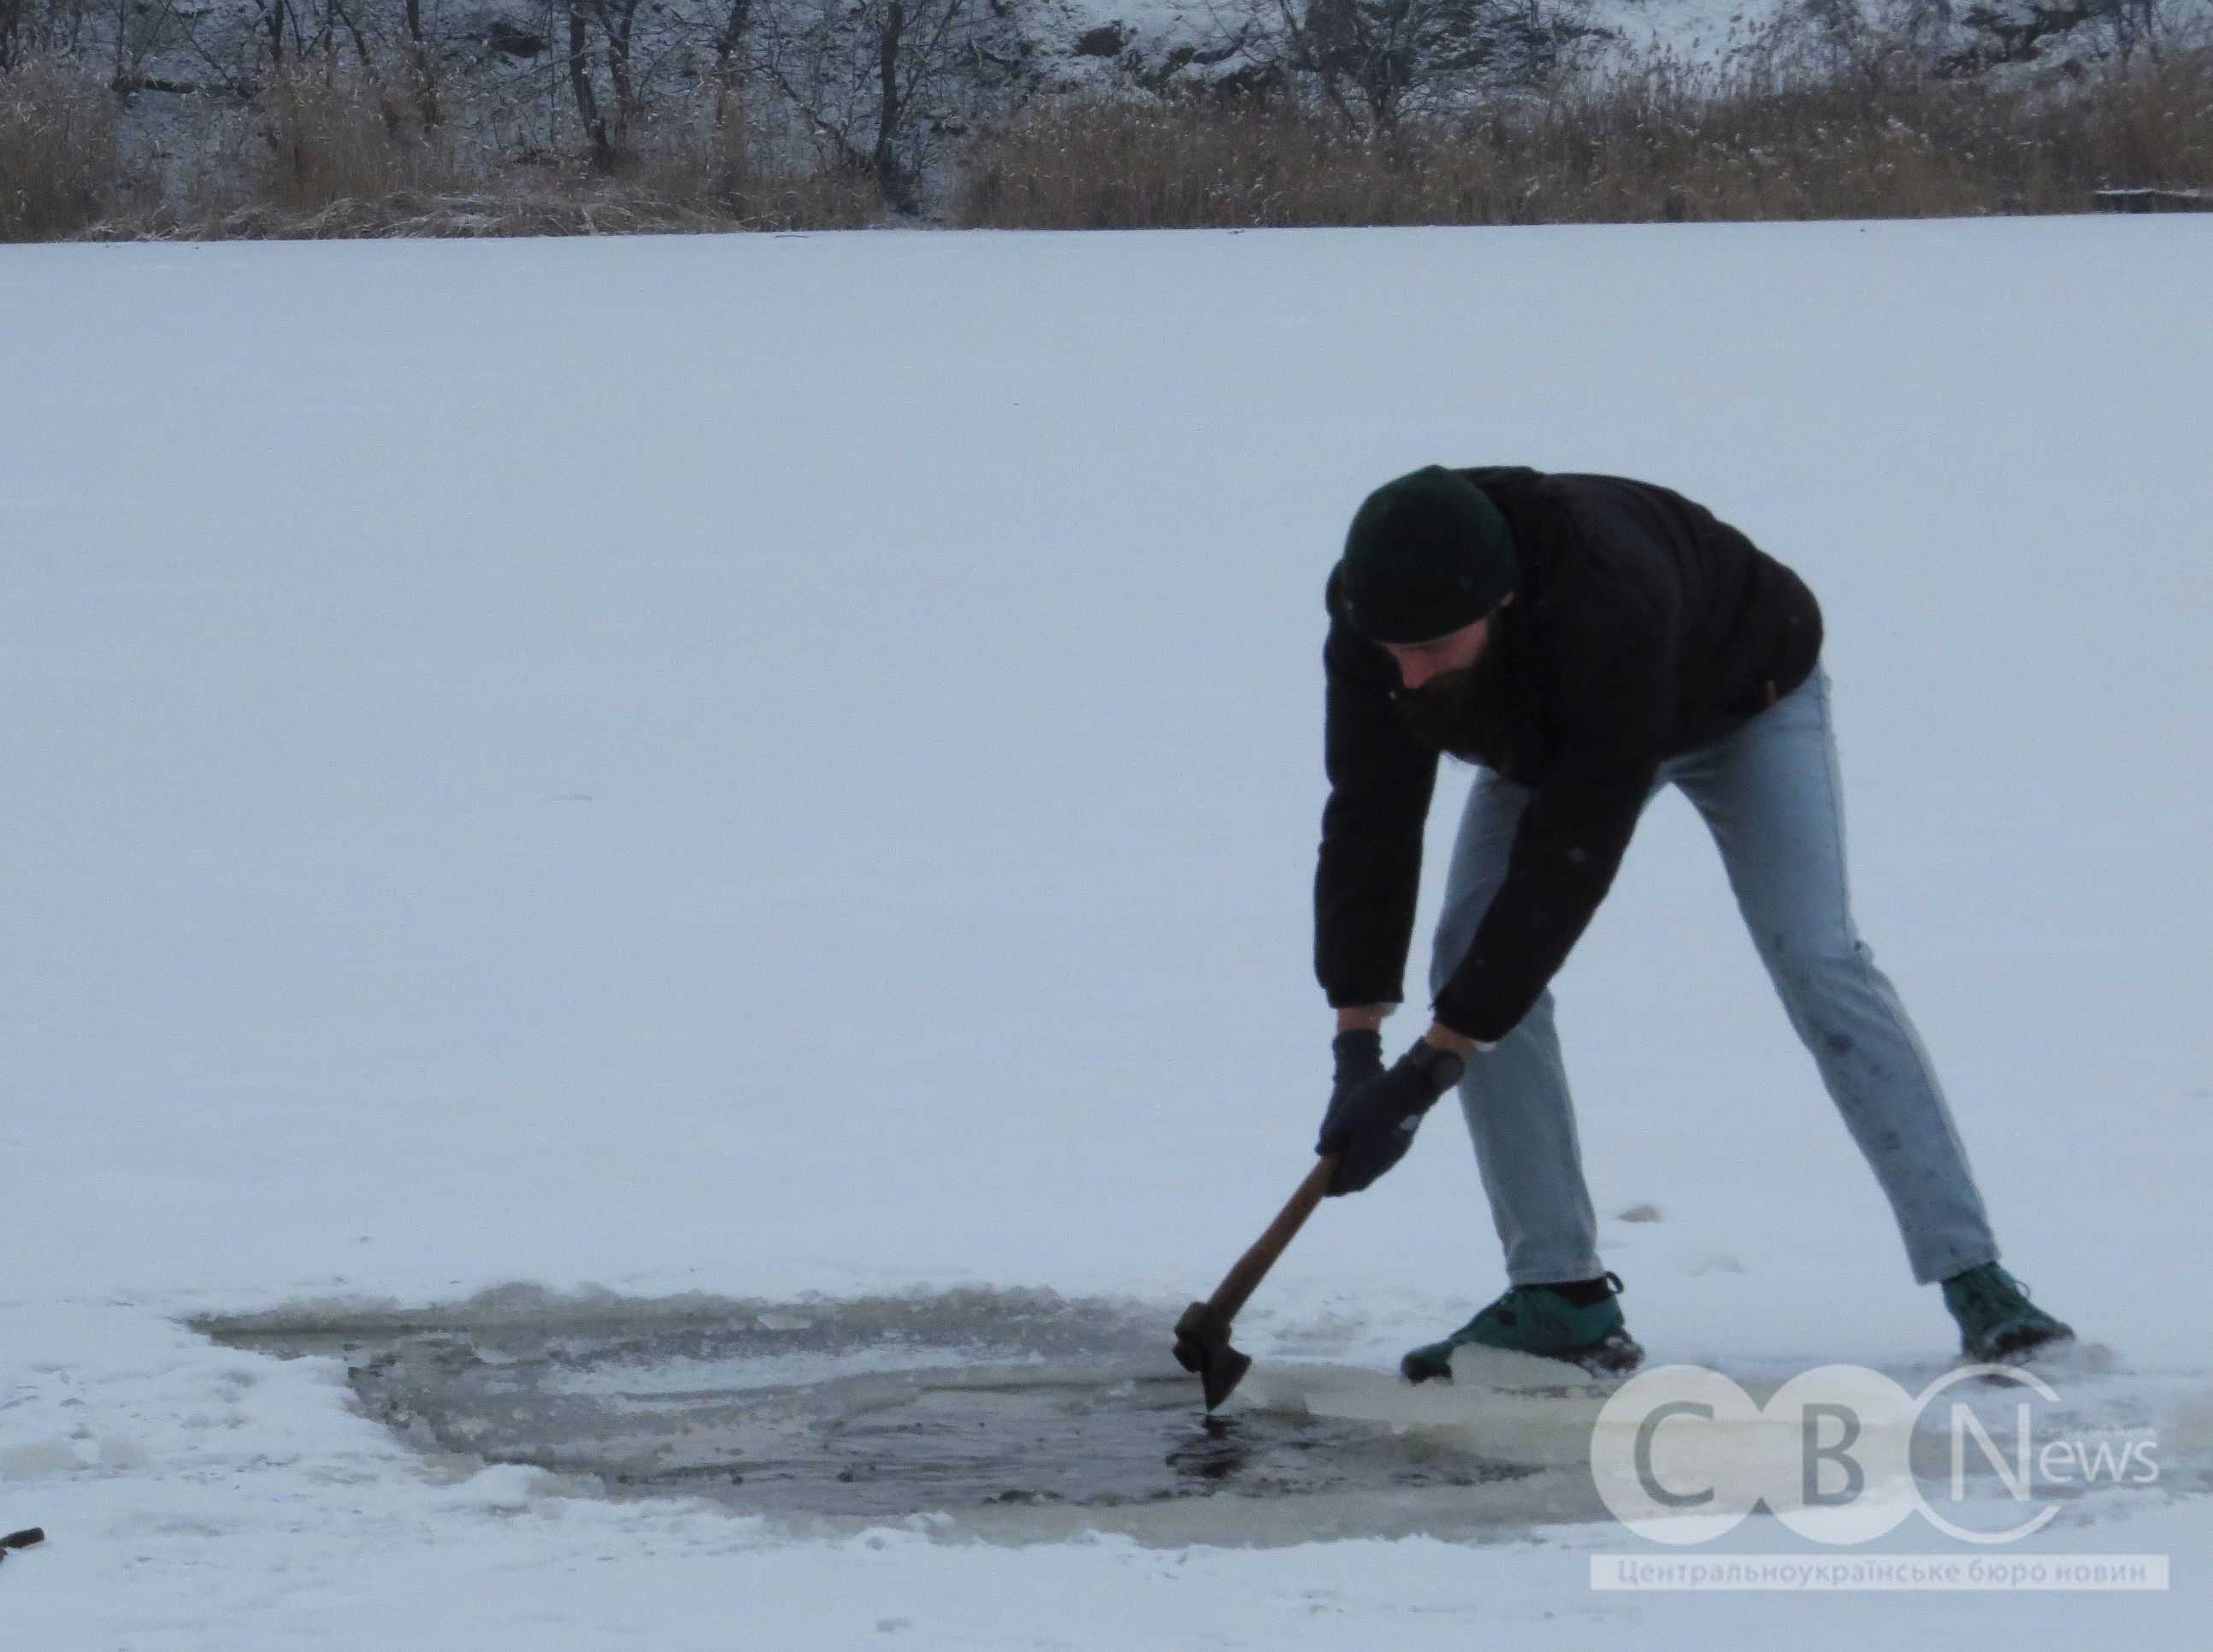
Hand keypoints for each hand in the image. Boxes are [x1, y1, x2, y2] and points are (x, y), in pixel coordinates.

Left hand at [1315, 1039, 1466, 1195]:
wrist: (1409, 1089)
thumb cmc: (1372, 1100)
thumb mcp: (1344, 1115)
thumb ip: (1331, 1136)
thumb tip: (1320, 1151)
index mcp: (1364, 1158)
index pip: (1346, 1183)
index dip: (1333, 1188)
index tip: (1323, 1189)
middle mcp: (1381, 1163)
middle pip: (1360, 1182)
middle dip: (1345, 1183)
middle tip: (1332, 1179)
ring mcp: (1394, 1156)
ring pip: (1373, 1173)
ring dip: (1359, 1173)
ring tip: (1346, 1166)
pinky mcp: (1403, 1147)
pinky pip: (1383, 1163)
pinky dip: (1370, 1163)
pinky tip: (1364, 1152)